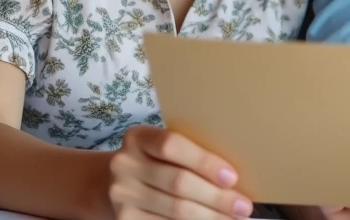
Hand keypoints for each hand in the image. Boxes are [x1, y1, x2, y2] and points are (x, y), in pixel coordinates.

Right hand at [109, 125, 254, 219]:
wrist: (106, 185)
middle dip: (216, 197)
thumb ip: (185, 154)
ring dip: (209, 217)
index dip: (204, 162)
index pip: (172, 146)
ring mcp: (122, 196)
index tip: (232, 177)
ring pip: (174, 210)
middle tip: (243, 207)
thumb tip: (232, 176)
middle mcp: (124, 165)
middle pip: (178, 182)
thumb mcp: (158, 149)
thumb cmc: (150, 163)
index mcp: (138, 138)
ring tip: (233, 219)